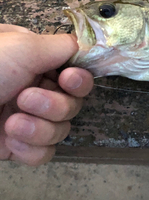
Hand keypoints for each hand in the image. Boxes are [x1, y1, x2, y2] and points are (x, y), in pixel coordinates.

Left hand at [0, 24, 93, 165]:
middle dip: (54, 105)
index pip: (76, 74)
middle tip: (25, 99)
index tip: (69, 80)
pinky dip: (31, 148)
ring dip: (40, 128)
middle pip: (73, 104)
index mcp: (34, 63)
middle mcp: (33, 89)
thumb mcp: (22, 46)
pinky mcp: (16, 146)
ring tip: (11, 123)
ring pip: (61, 130)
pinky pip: (45, 153)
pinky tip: (11, 140)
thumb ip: (62, 46)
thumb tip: (87, 48)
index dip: (79, 80)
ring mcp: (26, 119)